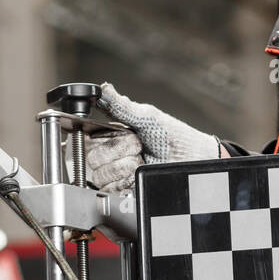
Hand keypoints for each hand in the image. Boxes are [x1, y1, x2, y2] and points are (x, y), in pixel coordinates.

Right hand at [87, 82, 220, 191]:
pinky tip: (138, 174)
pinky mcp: (121, 190)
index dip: (106, 138)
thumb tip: (104, 89)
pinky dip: (126, 182)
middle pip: (93, 158)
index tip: (126, 134)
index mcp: (111, 134)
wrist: (189, 160)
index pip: (88, 138)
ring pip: (100, 175)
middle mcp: (109, 154)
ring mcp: (115, 173)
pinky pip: (110, 190)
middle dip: (120, 151)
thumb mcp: (146, 117)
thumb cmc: (173, 136)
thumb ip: (122, 106)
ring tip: (140, 161)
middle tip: (139, 147)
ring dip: (124, 168)